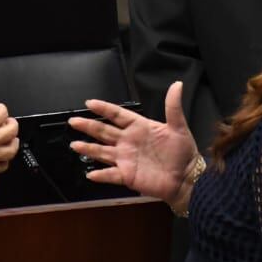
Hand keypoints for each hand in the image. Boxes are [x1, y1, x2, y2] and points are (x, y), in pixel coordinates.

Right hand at [0, 97, 18, 173]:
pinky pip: (2, 166)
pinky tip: (1, 155)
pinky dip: (5, 160)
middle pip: (12, 130)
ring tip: (10, 139)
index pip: (3, 114)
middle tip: (7, 122)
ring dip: (13, 142)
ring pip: (11, 150)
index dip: (1, 109)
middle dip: (11, 124)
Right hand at [69, 81, 199, 207]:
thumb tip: (177, 84)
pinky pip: (111, 175)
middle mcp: (128, 141)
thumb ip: (173, 106)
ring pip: (102, 152)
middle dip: (88, 126)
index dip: (104, 109)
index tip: (90, 103)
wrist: (187, 177)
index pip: (117, 115)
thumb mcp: (178, 127)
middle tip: (73, 121)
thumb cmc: (182, 151)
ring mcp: (126, 159)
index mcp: (138, 127)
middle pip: (104, 131)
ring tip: (74, 145)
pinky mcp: (128, 176)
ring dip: (88, 149)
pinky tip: (90, 174)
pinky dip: (101, 175)